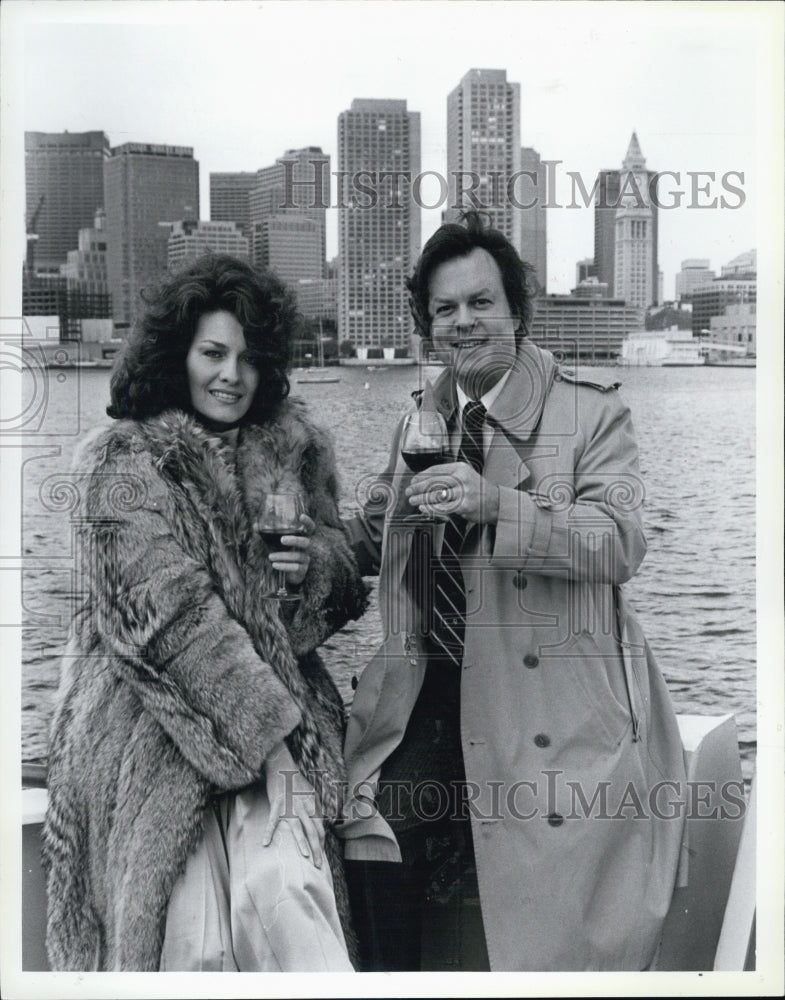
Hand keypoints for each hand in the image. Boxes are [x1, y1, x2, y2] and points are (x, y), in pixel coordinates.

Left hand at [258, 513, 314, 586]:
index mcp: (301, 538)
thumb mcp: (273, 542)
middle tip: (282, 539)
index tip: (301, 516)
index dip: (308, 522)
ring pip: (298, 556)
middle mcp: (306, 548)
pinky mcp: (302, 570)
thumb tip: (255, 525)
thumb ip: (266, 534)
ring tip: (270, 557)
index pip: (310, 528)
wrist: (285, 573)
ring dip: (283, 556)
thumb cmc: (280, 552)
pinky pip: (296, 568)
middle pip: (306, 542)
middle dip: (295, 540)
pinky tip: (275, 565)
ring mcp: (305, 559)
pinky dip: (284, 566)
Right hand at [262, 741, 323, 867]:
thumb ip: (316, 808)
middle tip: (318, 865)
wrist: (282, 767)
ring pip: (297, 827)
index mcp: (312, 805)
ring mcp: (290, 806)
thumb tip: (322, 823)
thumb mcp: (311, 794)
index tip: (321, 856)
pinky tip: (265, 844)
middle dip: (316, 849)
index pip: (320, 828)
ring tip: (305, 857)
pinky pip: (272, 821)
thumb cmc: (296, 782)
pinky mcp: (277, 804)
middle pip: (312, 830)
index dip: (321, 843)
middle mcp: (303, 806)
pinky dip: (268, 832)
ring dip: (302, 843)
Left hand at [405, 462, 499, 524]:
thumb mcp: (464, 476)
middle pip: (434, 482)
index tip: (412, 481)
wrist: (495, 502)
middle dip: (418, 487)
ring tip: (413, 500)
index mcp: (460, 468)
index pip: (435, 470)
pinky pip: (443, 507)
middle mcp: (462, 478)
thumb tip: (423, 481)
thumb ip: (447, 477)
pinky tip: (423, 508)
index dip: (421, 476)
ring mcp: (464, 492)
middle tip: (409, 492)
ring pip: (436, 494)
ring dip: (421, 498)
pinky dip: (431, 508)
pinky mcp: (464, 505)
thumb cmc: (477, 490)